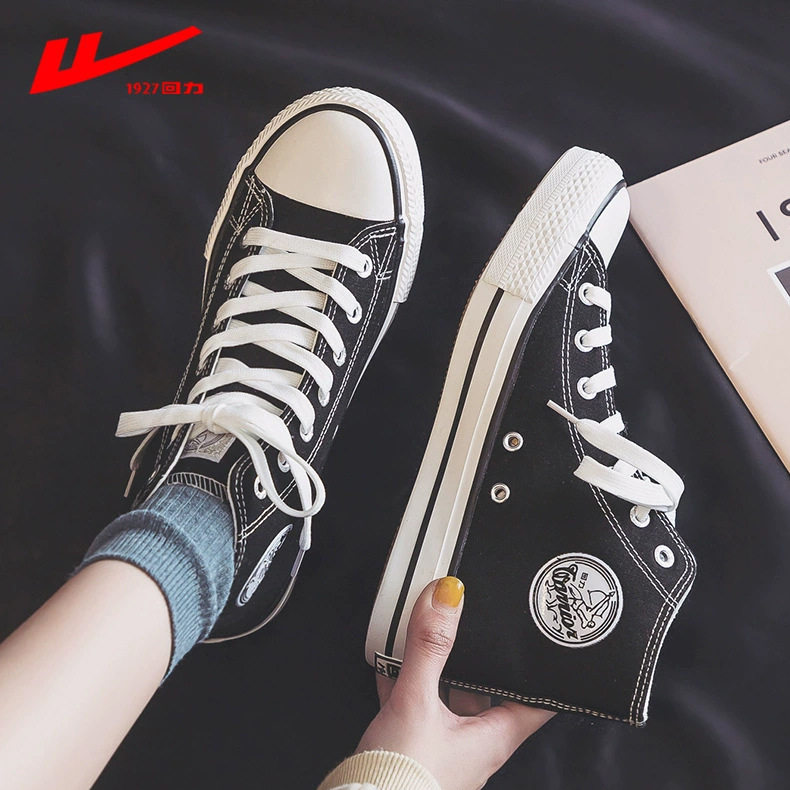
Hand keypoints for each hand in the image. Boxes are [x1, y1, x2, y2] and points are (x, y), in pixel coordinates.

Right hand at [357, 577, 552, 789]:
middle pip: (486, 689)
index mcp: (494, 736)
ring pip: (448, 695)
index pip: (536, 699)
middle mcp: (475, 742)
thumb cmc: (402, 778)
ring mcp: (445, 745)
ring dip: (436, 666)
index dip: (540, 670)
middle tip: (470, 623)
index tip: (539, 642)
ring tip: (425, 634)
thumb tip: (447, 597)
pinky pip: (418, 704)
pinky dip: (407, 680)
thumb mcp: (417, 701)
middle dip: (475, 657)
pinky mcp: (416, 746)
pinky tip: (390, 662)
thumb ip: (430, 647)